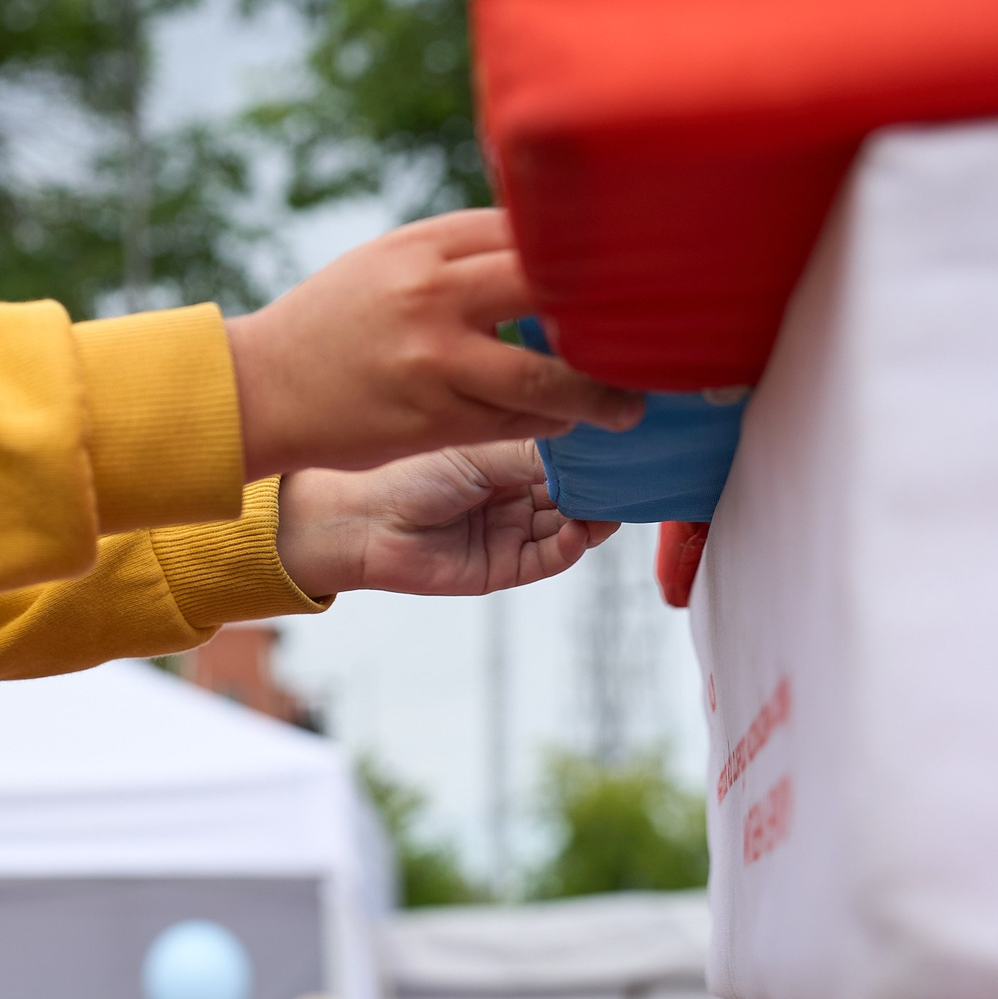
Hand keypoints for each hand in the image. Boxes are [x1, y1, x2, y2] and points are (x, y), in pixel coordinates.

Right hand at [226, 210, 641, 478]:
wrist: (258, 389)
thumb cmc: (331, 322)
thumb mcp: (388, 262)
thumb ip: (461, 252)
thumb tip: (550, 250)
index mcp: (426, 245)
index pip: (536, 236)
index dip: (594, 255)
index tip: (637, 269)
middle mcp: (433, 295)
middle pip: (557, 294)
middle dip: (614, 315)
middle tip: (656, 332)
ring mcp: (434, 360)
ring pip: (547, 376)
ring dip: (598, 394)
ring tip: (628, 403)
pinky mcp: (431, 419)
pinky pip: (514, 423)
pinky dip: (548, 424)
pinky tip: (565, 424)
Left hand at [275, 440, 618, 597]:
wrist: (360, 520)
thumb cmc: (407, 470)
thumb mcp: (482, 448)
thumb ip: (538, 447)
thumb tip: (597, 430)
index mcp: (507, 455)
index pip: (567, 452)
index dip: (596, 447)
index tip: (632, 435)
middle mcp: (513, 492)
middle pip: (577, 489)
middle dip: (605, 482)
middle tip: (638, 471)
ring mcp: (511, 530)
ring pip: (572, 524)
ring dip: (596, 515)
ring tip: (616, 501)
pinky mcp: (504, 567)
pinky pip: (550, 559)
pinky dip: (571, 546)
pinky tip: (582, 530)